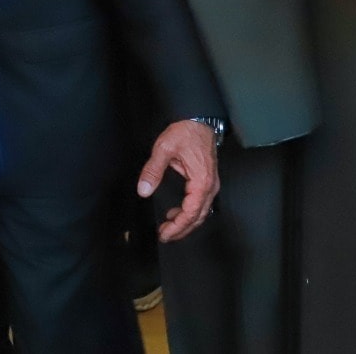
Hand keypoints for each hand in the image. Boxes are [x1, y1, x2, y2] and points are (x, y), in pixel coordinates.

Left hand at [138, 119, 220, 242]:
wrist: (199, 120)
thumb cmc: (185, 133)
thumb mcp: (164, 150)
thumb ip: (153, 170)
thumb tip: (144, 190)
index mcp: (202, 182)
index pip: (191, 212)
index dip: (178, 226)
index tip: (165, 234)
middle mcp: (210, 187)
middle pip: (198, 217)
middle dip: (181, 229)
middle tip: (164, 235)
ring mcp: (211, 184)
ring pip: (201, 212)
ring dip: (185, 222)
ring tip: (167, 227)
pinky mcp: (207, 181)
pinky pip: (200, 203)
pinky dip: (189, 212)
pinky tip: (175, 213)